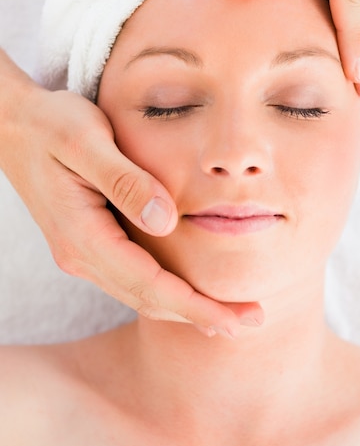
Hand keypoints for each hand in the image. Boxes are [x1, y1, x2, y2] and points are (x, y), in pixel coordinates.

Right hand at [0, 50, 262, 336]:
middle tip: (251, 320)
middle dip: (200, 315)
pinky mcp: (88, 243)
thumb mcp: (87, 141)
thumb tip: (167, 221)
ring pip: (140, 294)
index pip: (148, 284)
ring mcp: (81, 252)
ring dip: (185, 308)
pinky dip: (165, 291)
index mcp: (82, 234)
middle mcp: (80, 254)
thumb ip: (124, 180)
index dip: (196, 305)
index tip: (237, 317)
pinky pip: (132, 279)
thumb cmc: (52, 125)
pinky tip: (188, 290)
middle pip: (148, 299)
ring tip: (230, 313)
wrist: (14, 126)